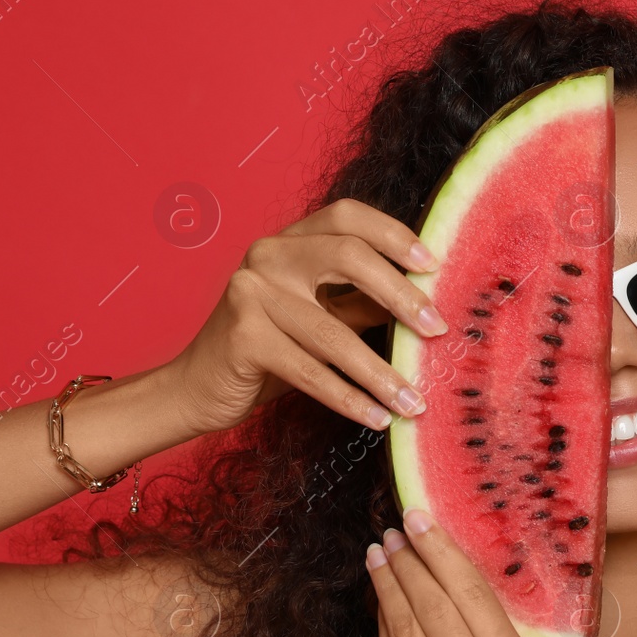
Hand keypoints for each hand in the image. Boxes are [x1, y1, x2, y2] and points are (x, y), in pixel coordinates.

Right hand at [165, 198, 450, 436]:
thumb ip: (365, 301)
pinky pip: (311, 371)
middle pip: (348, 257)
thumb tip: (430, 304)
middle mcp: (267, 255)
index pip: (347, 217)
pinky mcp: (242, 336)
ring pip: (334, 332)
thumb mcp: (324, 316)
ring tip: (415, 403)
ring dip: (381, 373)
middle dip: (402, 296)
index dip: (394, 234)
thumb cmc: (271, 349)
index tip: (435, 266)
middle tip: (438, 331)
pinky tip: (379, 418)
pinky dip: (350, 399)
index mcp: (291, 241)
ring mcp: (250, 292)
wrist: (197, 387)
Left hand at [367, 507, 540, 636]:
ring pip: (404, 628)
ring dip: (388, 584)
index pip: (471, 594)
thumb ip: (487, 634)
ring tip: (379, 553)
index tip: (420, 517)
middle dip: (408, 560)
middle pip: (433, 605)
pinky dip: (380, 624)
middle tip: (393, 528)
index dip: (441, 551)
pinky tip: (379, 600)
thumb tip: (445, 569)